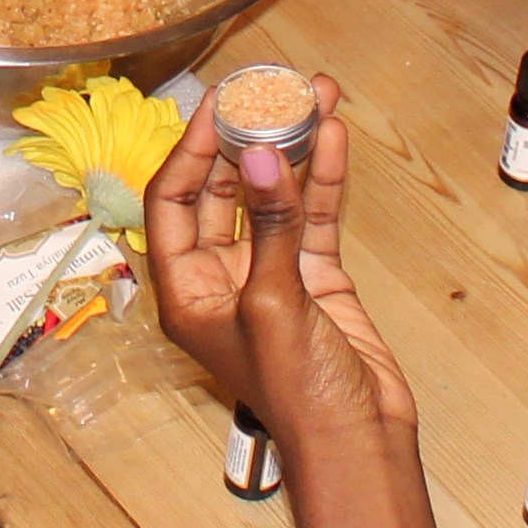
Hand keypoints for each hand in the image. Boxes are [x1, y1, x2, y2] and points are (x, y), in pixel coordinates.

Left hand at [134, 78, 413, 450]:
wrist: (358, 438)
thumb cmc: (297, 391)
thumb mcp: (274, 303)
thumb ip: (270, 226)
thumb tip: (263, 154)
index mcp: (184, 291)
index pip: (170, 203)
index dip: (192, 150)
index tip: (220, 103)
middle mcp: (218, 277)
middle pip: (220, 190)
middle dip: (245, 137)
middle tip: (268, 89)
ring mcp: (267, 273)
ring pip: (271, 195)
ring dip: (288, 148)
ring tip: (314, 96)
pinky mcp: (312, 277)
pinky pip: (310, 216)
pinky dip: (321, 178)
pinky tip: (331, 136)